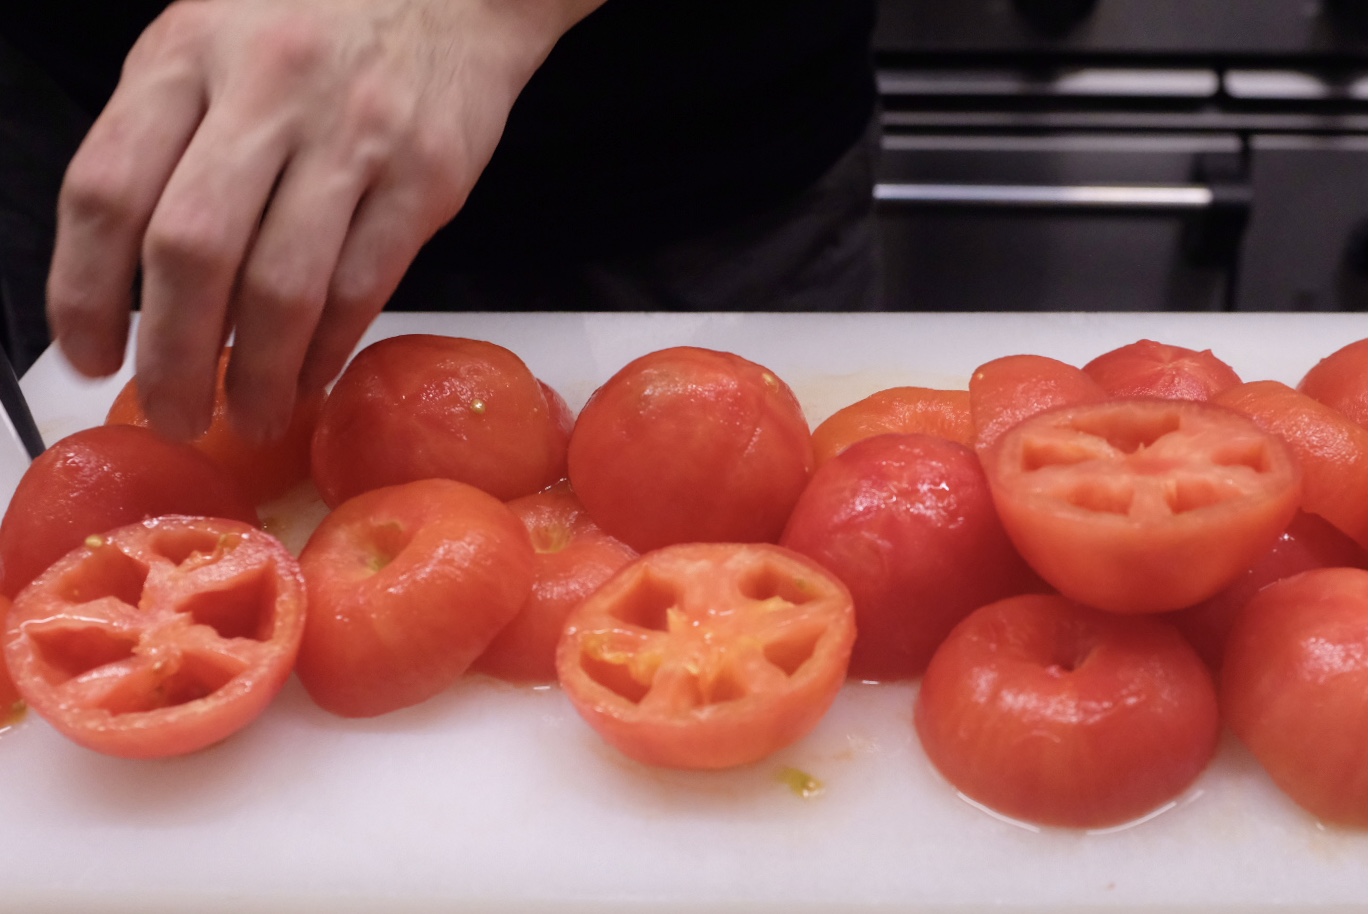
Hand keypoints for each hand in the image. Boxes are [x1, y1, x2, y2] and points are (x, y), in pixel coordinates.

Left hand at [47, 0, 601, 441]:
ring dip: (259, 375)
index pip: (107, 189)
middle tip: (173, 413)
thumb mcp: (211, 41)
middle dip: (173, 358)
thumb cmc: (317, 22)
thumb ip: (167, 138)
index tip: (90, 358)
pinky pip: (364, 287)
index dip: (84, 294)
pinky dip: (328, 350)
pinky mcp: (425, 177)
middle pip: (193, 252)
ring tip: (249, 416)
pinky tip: (310, 376)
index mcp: (187, 54)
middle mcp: (266, 90)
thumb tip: (135, 283)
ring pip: (284, 286)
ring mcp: (353, 135)